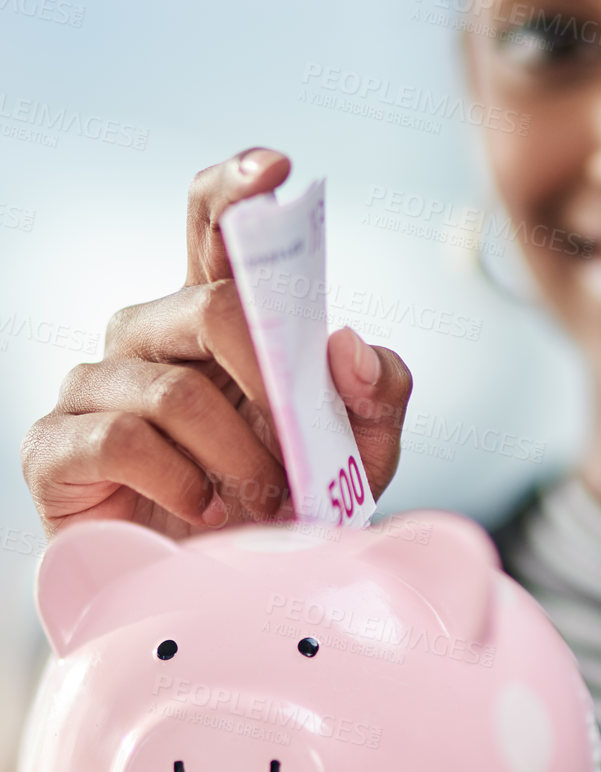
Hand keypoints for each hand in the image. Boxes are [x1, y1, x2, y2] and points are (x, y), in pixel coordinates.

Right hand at [21, 148, 412, 537]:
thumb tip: (345, 342)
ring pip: (175, 390)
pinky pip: (125, 438)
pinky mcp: (55, 445)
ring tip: (261, 504)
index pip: (210, 229)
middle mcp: (148, 338)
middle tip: (299, 454)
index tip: (272, 168)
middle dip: (271, 384)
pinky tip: (201, 511)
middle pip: (209, 309)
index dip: (234, 189)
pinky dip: (181, 482)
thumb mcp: (358, 457)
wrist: (219, 603)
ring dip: (237, 458)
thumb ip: (374, 395)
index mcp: (216, 322)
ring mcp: (95, 387)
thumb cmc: (282, 514)